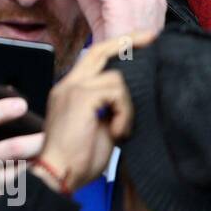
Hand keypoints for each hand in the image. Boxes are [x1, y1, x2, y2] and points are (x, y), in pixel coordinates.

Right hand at [0, 95, 42, 210]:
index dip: (0, 111)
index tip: (21, 104)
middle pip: (9, 150)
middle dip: (35, 141)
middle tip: (52, 135)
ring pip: (18, 174)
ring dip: (38, 165)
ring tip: (54, 157)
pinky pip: (15, 194)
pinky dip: (30, 187)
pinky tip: (44, 180)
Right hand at [35, 31, 152, 192]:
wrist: (58, 174)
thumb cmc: (77, 158)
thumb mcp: (98, 126)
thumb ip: (109, 108)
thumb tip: (133, 98)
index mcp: (70, 91)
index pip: (93, 58)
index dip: (116, 46)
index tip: (140, 40)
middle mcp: (68, 85)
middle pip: (100, 50)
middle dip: (128, 41)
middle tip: (152, 37)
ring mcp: (73, 89)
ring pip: (117, 78)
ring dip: (129, 106)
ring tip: (123, 130)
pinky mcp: (81, 97)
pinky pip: (117, 92)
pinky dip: (124, 114)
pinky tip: (118, 132)